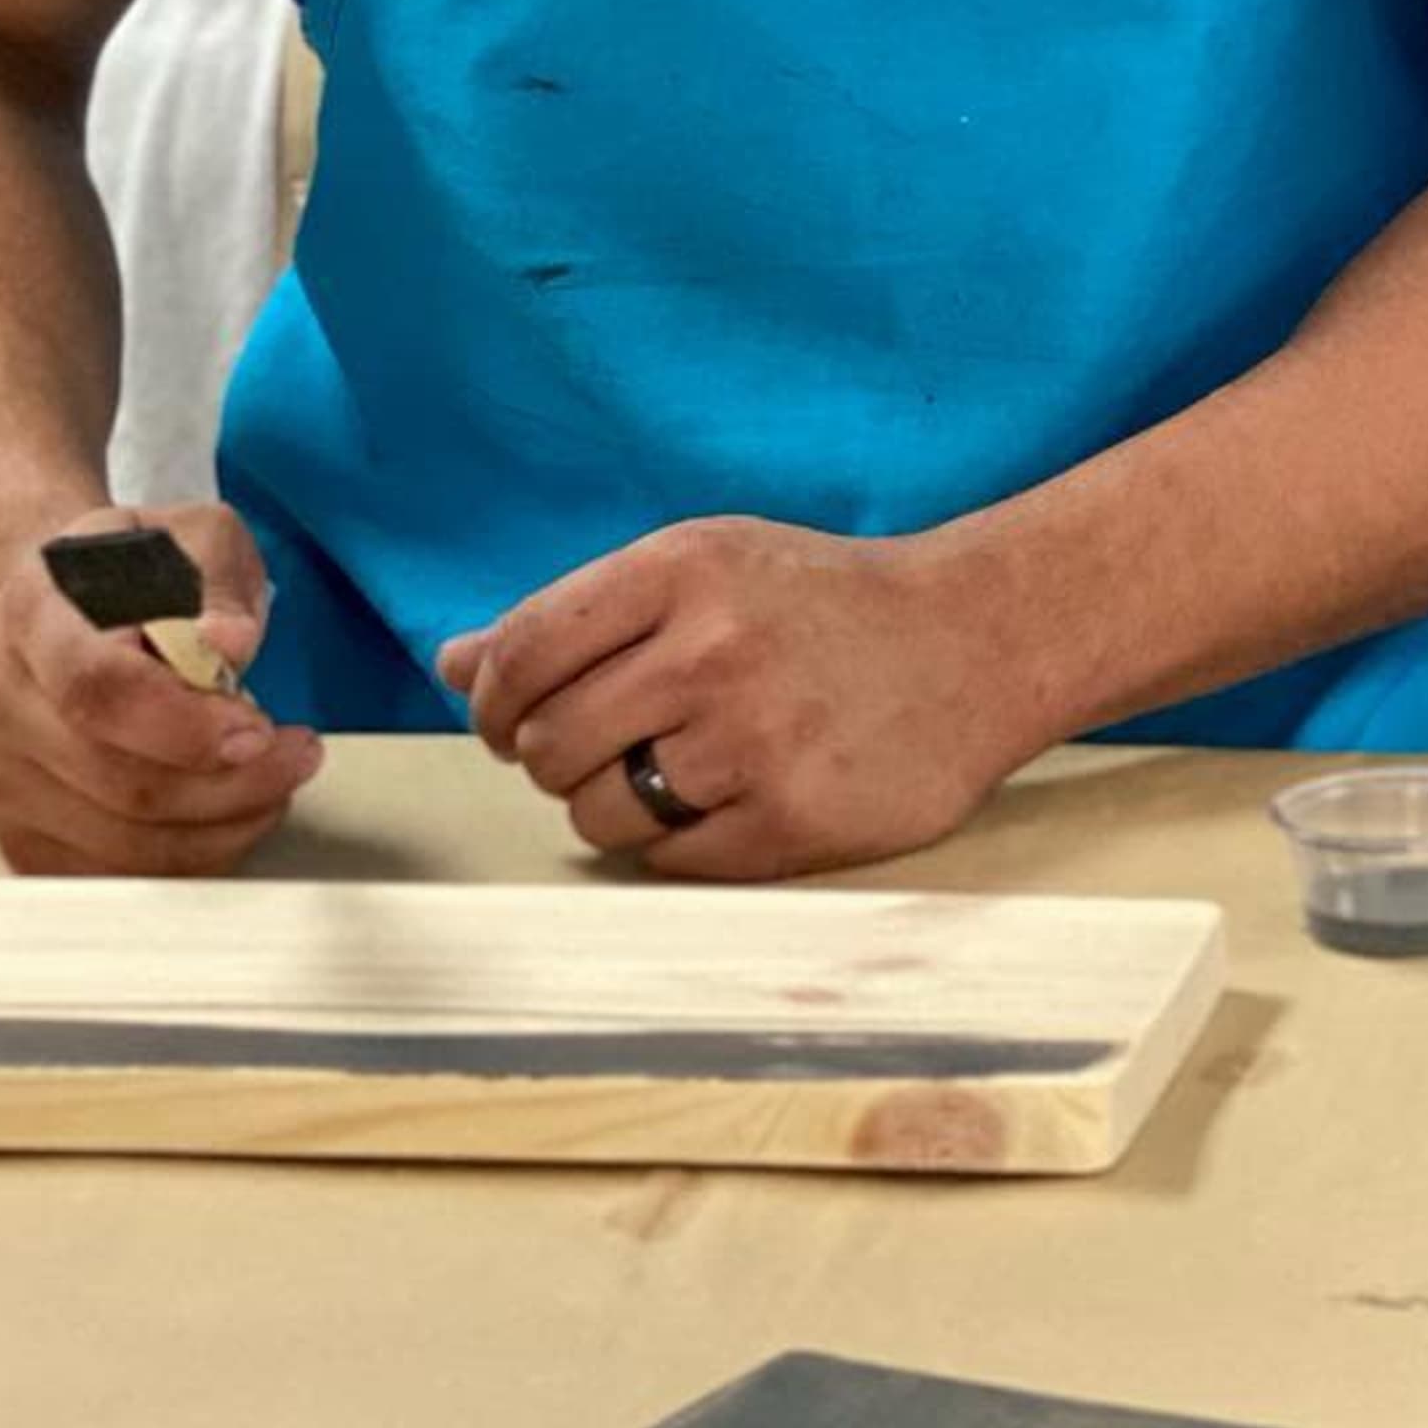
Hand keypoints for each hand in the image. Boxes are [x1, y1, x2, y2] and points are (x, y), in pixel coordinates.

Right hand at [0, 498, 323, 875]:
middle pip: (116, 782)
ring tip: (275, 784)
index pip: (96, 689)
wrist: (52, 612)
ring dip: (221, 827)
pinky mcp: (21, 836)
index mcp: (33, 613)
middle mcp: (2, 703)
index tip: (257, 728)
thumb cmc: (128, 574)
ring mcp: (2, 780)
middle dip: (230, 784)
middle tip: (296, 755)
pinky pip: (110, 877)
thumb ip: (214, 579)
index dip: (185, 724)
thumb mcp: (187, 535)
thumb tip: (231, 642)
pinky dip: (186, 860)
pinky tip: (229, 819)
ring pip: (119, 844)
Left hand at [438, 517, 1043, 881]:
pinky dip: (676, 842)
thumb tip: (453, 662)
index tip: (508, 718)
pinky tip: (724, 799)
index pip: (521, 652)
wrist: (974, 639)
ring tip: (672, 771)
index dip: (492, 701)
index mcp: (681, 568)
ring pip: (596, 812)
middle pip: (547, 744)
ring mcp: (752, 740)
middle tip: (602, 745)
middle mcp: (711, 649)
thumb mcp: (707, 566)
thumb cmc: (821, 602)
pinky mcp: (790, 821)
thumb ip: (578, 613)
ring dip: (613, 804)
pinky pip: (668, 861)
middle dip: (553, 757)